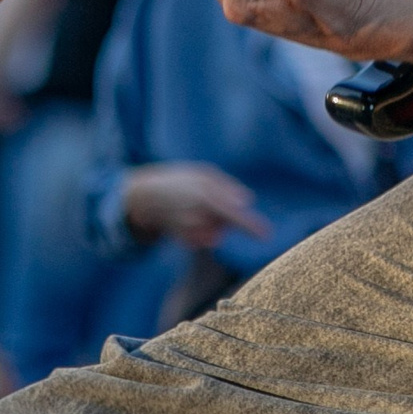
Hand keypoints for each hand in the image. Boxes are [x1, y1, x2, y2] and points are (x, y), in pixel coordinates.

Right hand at [120, 162, 270, 247]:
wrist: (145, 198)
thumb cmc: (178, 180)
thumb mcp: (202, 173)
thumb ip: (226, 186)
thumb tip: (248, 200)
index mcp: (206, 196)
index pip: (234, 214)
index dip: (251, 225)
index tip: (267, 235)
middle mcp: (199, 216)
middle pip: (228, 224)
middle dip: (225, 215)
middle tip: (207, 199)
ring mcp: (192, 230)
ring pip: (218, 232)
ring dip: (213, 223)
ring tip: (195, 208)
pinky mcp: (187, 240)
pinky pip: (206, 238)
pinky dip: (203, 230)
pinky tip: (188, 219)